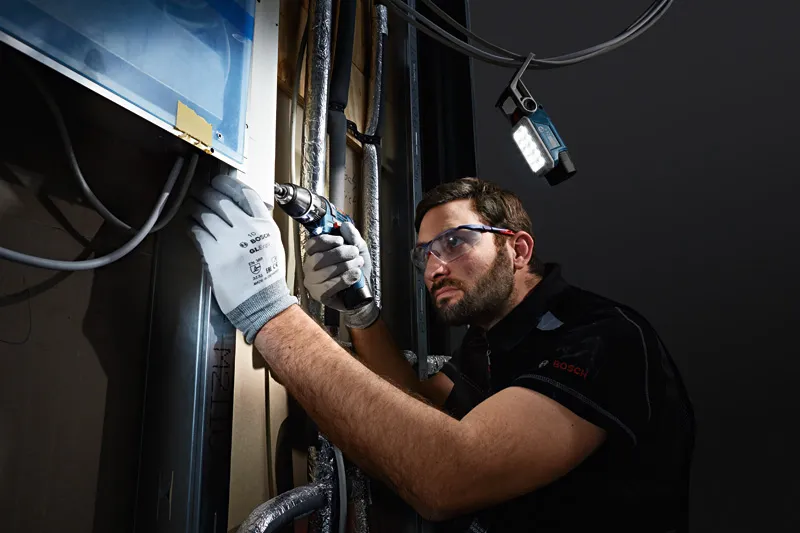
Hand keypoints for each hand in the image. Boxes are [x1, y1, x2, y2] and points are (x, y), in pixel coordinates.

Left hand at [190, 174, 296, 342]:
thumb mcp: (272, 244)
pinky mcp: (215, 254)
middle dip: (207, 195)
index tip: (219, 182)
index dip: (229, 185)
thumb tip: (237, 211)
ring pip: (207, 215)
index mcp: (265, 226)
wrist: (262, 302)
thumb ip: (257, 227)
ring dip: (197, 211)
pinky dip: (193, 228)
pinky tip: (191, 227)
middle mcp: (248, 229)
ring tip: (194, 210)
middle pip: (222, 202)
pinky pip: (199, 233)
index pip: (246, 194)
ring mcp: (230, 241)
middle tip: (200, 193)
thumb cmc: (267, 277)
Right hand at [303, 221, 378, 328]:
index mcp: (316, 253)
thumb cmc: (357, 269)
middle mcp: (310, 267)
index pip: (312, 244)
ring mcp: (313, 282)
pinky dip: (343, 280)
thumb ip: (353, 237)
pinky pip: (326, 287)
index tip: (341, 241)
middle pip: (317, 258)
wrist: (363, 292)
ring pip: (323, 272)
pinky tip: (355, 276)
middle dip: (339, 254)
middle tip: (355, 253)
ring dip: (344, 267)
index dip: (326, 241)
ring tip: (357, 265)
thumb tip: (345, 226)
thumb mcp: (359, 250)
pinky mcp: (319, 296)